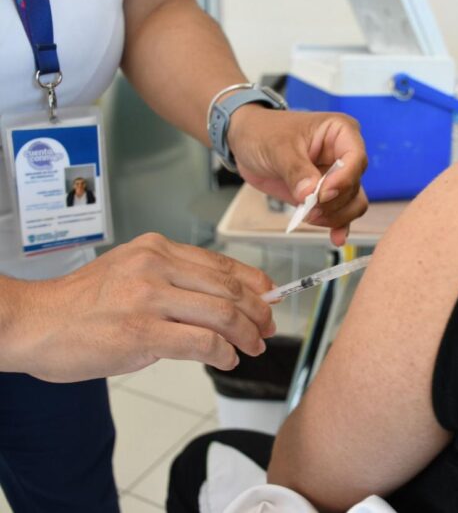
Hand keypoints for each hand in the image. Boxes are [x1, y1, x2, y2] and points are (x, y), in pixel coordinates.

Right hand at [4, 233, 275, 382]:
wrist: (34, 322)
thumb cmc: (82, 303)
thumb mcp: (131, 272)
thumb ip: (173, 279)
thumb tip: (221, 300)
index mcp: (157, 249)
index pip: (222, 264)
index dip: (255, 283)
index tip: (271, 297)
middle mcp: (156, 266)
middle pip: (229, 289)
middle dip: (258, 312)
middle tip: (268, 328)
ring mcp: (149, 298)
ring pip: (223, 313)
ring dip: (247, 334)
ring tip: (253, 346)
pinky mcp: (142, 333)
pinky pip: (202, 342)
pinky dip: (223, 353)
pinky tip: (226, 359)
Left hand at [228, 106, 368, 245]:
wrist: (247, 142)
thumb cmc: (263, 132)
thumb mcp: (277, 147)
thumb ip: (296, 170)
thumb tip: (310, 194)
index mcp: (340, 132)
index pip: (356, 158)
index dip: (343, 180)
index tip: (322, 194)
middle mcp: (345, 154)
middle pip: (354, 185)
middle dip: (333, 202)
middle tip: (308, 208)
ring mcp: (337, 176)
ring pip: (352, 202)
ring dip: (334, 216)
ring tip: (309, 216)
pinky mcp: (326, 195)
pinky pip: (341, 213)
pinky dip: (338, 225)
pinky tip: (335, 237)